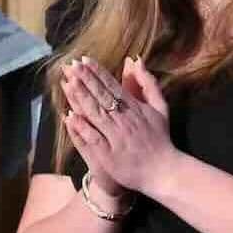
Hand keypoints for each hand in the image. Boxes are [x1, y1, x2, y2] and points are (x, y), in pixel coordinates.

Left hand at [60, 57, 174, 197]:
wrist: (163, 171)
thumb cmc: (160, 138)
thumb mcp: (160, 108)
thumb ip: (149, 84)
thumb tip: (137, 60)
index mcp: (136, 108)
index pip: (113, 86)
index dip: (98, 73)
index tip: (84, 61)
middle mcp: (125, 121)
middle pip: (102, 97)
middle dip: (86, 80)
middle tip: (72, 66)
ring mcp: (116, 138)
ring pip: (96, 114)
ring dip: (81, 98)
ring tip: (69, 83)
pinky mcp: (109, 155)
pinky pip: (93, 138)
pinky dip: (82, 127)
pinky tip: (70, 116)